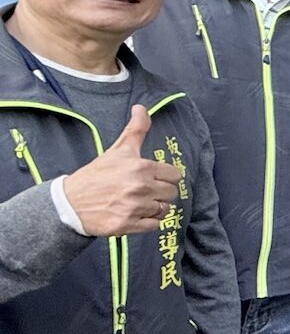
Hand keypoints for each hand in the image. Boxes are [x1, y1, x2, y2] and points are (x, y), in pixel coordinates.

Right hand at [60, 105, 183, 235]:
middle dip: (161, 192)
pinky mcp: (128, 225)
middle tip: (145, 191)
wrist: (69, 203)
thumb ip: (135, 130)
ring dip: (155, 207)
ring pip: (165, 210)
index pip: (175, 175)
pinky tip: (135, 215)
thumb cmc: (96, 175)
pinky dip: (148, 221)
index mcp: (141, 167)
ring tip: (139, 203)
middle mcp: (140, 187)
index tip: (154, 178)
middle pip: (172, 193)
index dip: (165, 177)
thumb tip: (141, 108)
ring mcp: (135, 207)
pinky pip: (154, 225)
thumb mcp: (117, 150)